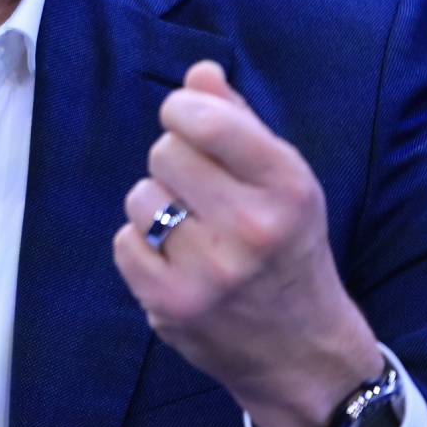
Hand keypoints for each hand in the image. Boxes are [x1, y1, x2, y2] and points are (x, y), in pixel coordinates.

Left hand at [113, 60, 382, 426]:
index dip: (183, 111)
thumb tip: (198, 74)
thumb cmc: (289, 250)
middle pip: (164, 151)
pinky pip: (124, 242)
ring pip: (140, 196)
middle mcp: (251, 228)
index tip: (187, 121)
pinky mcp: (171, 305)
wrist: (301, 353)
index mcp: (287, 187)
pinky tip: (177, 261)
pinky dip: (141, 246)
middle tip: (202, 191)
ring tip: (193, 229)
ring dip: (157, 206)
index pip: (206, 118)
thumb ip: (239, 122)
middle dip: (176, 162)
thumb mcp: (285, 181)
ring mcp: (208, 271)